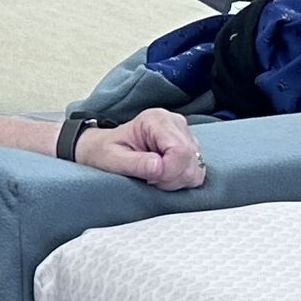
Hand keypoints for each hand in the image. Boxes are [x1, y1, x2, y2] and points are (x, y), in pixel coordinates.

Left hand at [77, 108, 205, 191]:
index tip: (151, 179)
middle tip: (150, 179)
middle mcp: (174, 123)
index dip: (169, 172)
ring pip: (196, 168)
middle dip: (172, 178)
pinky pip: (196, 171)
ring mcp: (184, 134)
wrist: (104, 148)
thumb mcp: (113, 159)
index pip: (180, 150)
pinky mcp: (189, 147)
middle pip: (191, 159)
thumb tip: (159, 168)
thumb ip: (136, 164)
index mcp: (156, 120)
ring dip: (177, 180)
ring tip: (155, 177)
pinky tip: (164, 176)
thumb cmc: (105, 151)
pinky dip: (181, 180)